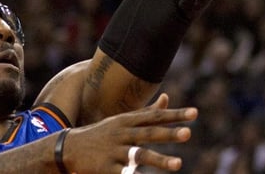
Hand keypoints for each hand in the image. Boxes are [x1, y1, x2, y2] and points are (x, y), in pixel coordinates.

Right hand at [61, 94, 195, 172]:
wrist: (69, 148)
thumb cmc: (103, 134)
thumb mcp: (123, 120)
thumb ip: (147, 112)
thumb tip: (167, 98)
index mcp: (127, 121)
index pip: (154, 117)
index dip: (174, 116)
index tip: (195, 113)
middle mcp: (122, 134)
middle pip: (148, 133)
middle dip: (168, 133)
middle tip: (189, 133)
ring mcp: (114, 152)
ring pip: (139, 155)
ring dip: (160, 160)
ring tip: (179, 164)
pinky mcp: (107, 169)